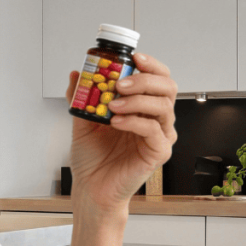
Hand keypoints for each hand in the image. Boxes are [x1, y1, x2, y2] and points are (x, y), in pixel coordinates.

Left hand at [65, 53, 177, 214]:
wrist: (91, 188)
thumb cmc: (93, 159)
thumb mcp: (83, 121)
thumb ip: (83, 97)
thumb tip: (77, 73)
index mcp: (143, 108)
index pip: (158, 78)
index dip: (150, 65)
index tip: (133, 57)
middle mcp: (157, 119)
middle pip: (167, 87)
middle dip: (145, 79)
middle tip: (120, 83)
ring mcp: (161, 136)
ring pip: (163, 107)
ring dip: (138, 100)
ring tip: (113, 104)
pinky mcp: (159, 153)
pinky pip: (154, 130)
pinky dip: (135, 121)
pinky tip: (116, 122)